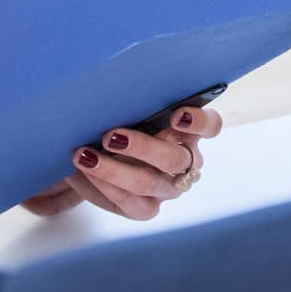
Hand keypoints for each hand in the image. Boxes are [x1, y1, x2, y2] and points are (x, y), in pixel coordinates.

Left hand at [22, 104, 223, 220]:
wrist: (97, 151)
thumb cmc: (121, 119)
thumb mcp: (131, 108)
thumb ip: (134, 100)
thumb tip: (109, 83)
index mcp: (189, 131)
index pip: (211, 126)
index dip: (199, 122)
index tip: (177, 115)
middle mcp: (185, 162)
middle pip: (175, 159)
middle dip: (141, 147)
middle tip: (109, 135)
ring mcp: (167, 188)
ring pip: (148, 184)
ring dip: (113, 169)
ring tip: (83, 155)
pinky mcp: (147, 208)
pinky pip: (130, 204)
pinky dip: (102, 187)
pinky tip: (79, 172)